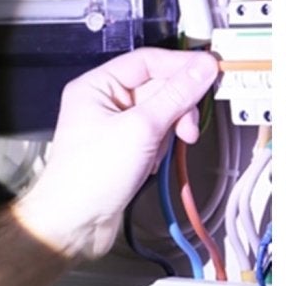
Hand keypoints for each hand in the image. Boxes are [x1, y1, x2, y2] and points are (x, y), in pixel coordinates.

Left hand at [11, 48, 218, 260]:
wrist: (76, 224)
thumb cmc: (89, 177)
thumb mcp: (141, 128)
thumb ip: (176, 96)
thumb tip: (201, 70)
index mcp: (98, 85)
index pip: (148, 61)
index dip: (180, 66)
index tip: (209, 72)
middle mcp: (105, 102)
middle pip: (158, 88)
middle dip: (177, 108)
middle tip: (188, 126)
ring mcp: (115, 127)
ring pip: (160, 114)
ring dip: (169, 132)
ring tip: (161, 152)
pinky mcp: (125, 151)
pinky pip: (155, 137)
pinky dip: (161, 150)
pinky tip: (153, 164)